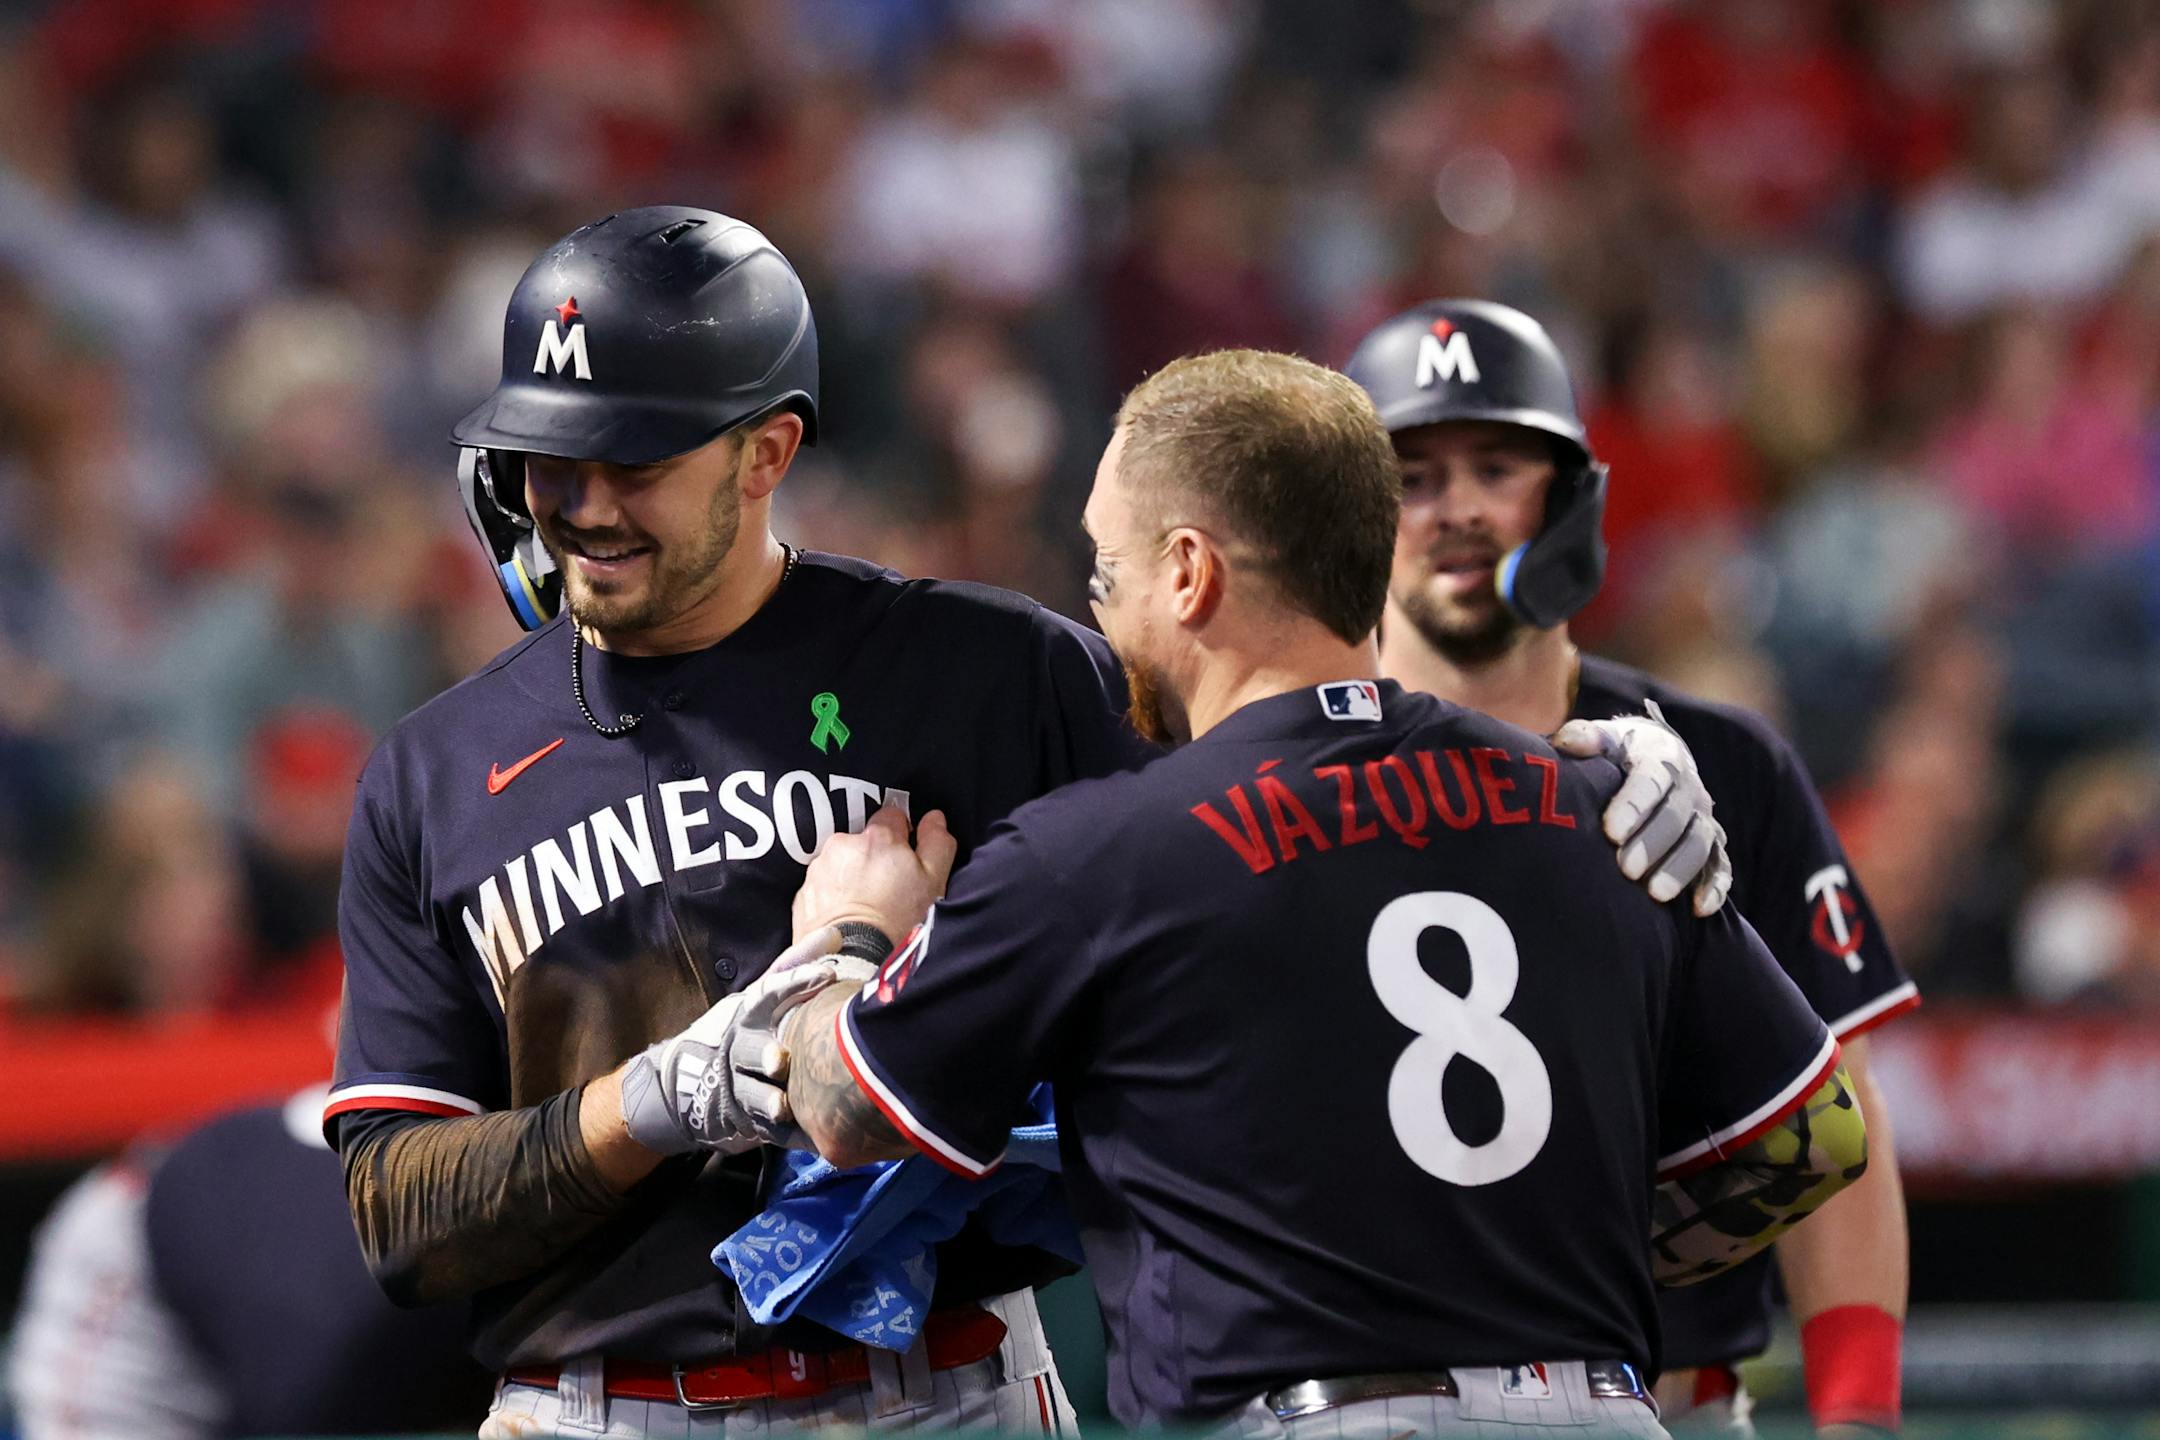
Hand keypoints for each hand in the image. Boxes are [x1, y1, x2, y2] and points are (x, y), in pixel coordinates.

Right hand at [619, 928, 849, 1154]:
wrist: (684, 1085)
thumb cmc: (740, 1033)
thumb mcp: (760, 998)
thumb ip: (796, 968)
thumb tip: (834, 935)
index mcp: (746, 1013)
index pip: (769, 992)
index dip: (796, 981)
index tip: (828, 973)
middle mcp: (738, 1048)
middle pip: (749, 1050)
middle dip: (763, 1054)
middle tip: (779, 1058)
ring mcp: (734, 1087)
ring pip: (750, 1094)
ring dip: (765, 1100)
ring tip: (781, 1107)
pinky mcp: (738, 1120)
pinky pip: (761, 1129)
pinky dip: (783, 1135)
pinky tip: (809, 1137)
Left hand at [792, 803, 955, 945]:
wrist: (850, 957)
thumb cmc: (895, 919)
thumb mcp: (933, 882)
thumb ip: (937, 843)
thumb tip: (934, 819)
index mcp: (878, 837)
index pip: (892, 815)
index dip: (903, 835)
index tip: (906, 858)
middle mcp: (844, 844)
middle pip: (865, 840)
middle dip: (875, 857)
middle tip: (888, 888)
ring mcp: (820, 867)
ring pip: (842, 862)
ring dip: (852, 875)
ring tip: (866, 905)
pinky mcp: (804, 891)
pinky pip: (824, 884)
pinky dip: (834, 894)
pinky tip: (847, 916)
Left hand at [1552, 701, 1732, 915]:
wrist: (1652, 759)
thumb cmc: (1616, 755)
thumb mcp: (1603, 740)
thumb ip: (1586, 738)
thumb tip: (1570, 741)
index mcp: (1660, 757)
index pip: (1651, 778)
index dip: (1633, 804)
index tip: (1610, 831)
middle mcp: (1688, 788)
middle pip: (1676, 816)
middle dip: (1652, 843)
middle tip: (1626, 869)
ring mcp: (1702, 818)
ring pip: (1700, 844)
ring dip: (1680, 869)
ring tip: (1655, 894)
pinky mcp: (1712, 845)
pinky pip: (1721, 866)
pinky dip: (1715, 887)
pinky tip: (1699, 909)